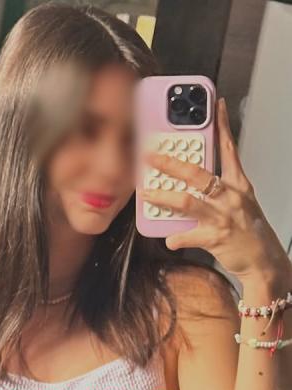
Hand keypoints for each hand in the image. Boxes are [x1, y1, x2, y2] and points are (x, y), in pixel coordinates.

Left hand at [139, 97, 291, 288]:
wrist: (264, 261)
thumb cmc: (250, 233)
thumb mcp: (240, 203)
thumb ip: (218, 191)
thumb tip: (191, 184)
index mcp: (238, 185)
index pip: (229, 148)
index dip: (222, 126)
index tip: (215, 106)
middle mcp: (230, 197)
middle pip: (197, 173)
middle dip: (170, 164)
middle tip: (150, 157)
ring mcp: (223, 217)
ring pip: (188, 201)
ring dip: (163, 197)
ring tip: (147, 194)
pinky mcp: (216, 238)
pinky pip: (189, 236)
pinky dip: (176, 238)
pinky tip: (168, 239)